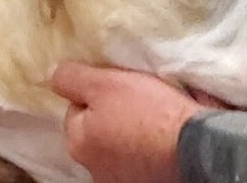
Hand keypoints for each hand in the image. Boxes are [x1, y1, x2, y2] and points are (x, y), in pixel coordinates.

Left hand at [51, 61, 206, 182]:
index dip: (94, 91)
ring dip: (129, 129)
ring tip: (151, 112)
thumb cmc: (147, 112)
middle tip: (134, 95)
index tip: (116, 84)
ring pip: (119, 143)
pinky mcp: (146, 181)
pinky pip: (140, 155)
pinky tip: (161, 131)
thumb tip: (52, 75)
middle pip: (96, 128)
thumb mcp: (105, 83)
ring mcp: (121, 179)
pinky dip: (147, 144)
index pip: (75, 109)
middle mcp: (93, 169)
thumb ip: (72, 78)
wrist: (194, 145)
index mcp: (78, 143)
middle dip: (111, 112)